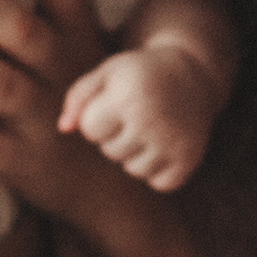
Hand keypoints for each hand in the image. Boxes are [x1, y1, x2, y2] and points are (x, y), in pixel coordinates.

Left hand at [59, 45, 218, 191]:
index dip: (98, 116)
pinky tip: (166, 143)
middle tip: (138, 112)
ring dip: (137, 153)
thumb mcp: (108, 73)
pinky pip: (159, 183)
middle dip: (118, 134)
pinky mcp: (189, 160)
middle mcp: (151, 120)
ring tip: (151, 127)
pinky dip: (160, 169)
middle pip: (110, 151)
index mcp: (127, 96)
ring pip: (134, 170)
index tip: (116, 101)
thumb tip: (63, 128)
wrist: (194, 73)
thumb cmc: (140, 73)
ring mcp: (173, 143)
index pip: (89, 129)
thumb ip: (78, 97)